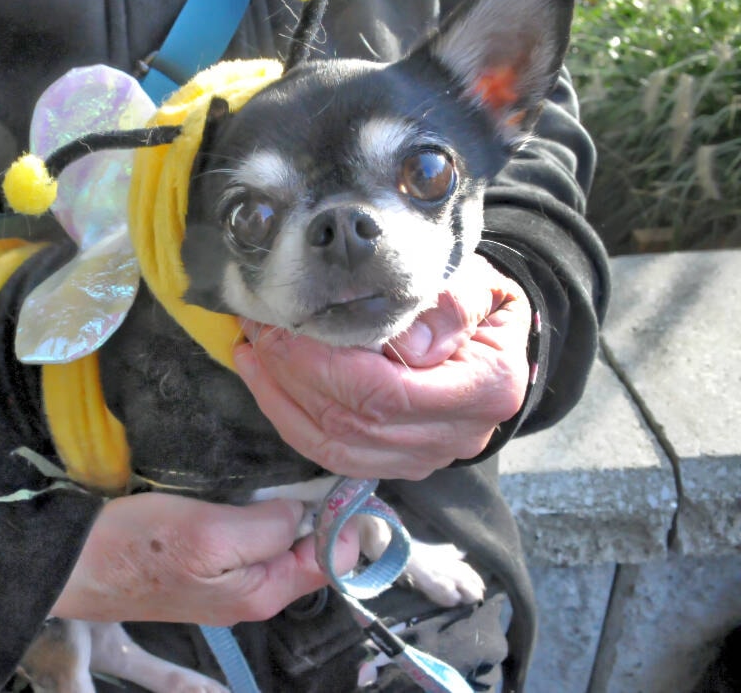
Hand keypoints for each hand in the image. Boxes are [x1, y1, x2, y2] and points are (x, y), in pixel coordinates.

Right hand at [50, 493, 358, 624]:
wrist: (73, 561)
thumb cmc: (136, 548)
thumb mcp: (209, 534)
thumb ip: (267, 529)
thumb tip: (302, 514)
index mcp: (263, 592)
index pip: (334, 558)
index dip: (344, 518)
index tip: (340, 475)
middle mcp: (252, 593)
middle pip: (307, 548)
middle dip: (312, 510)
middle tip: (304, 464)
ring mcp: (227, 580)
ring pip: (276, 539)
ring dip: (281, 508)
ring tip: (276, 470)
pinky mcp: (204, 564)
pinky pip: (246, 536)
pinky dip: (253, 510)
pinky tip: (243, 485)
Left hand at [233, 255, 530, 479]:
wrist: (493, 334)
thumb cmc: (476, 301)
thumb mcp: (476, 283)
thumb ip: (448, 305)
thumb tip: (406, 344)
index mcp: (486, 388)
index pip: (386, 392)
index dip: (322, 363)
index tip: (283, 322)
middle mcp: (457, 435)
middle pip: (354, 422)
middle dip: (291, 374)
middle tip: (257, 328)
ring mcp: (426, 456)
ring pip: (335, 446)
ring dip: (280, 399)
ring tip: (250, 351)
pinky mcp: (397, 462)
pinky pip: (332, 453)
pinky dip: (291, 419)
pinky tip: (265, 381)